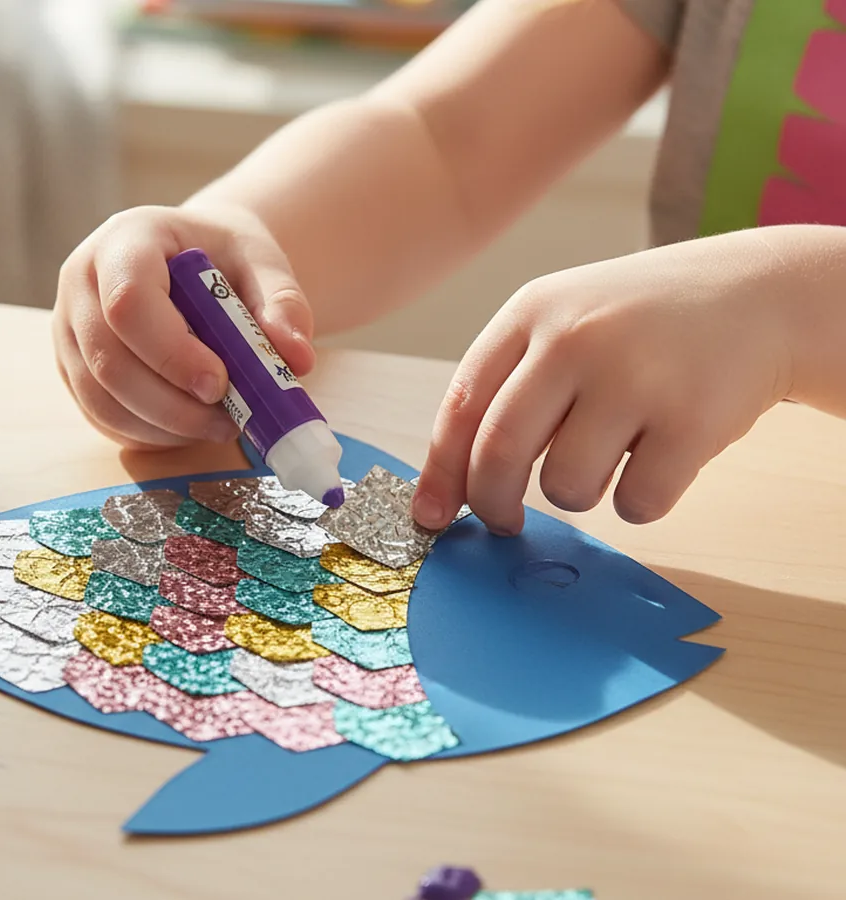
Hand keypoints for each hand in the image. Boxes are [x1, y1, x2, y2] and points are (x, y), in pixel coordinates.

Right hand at [54, 204, 315, 449]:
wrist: (192, 261)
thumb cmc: (223, 258)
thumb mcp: (261, 262)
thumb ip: (282, 303)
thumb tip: (296, 357)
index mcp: (125, 241)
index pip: (129, 301)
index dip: (171, 352)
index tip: (219, 383)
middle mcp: (81, 283)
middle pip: (108, 359)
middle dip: (171, 403)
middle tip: (229, 419)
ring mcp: (69, 329)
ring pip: (100, 398)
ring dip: (163, 426)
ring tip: (219, 425)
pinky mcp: (73, 369)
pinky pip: (102, 416)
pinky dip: (149, 434)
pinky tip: (190, 427)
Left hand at [412, 231, 796, 533]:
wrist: (760, 295)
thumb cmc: (642, 325)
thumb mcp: (564, 321)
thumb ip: (506, 389)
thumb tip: (450, 488)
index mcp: (531, 312)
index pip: (460, 405)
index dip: (439, 473)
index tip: (429, 516)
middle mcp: (577, 337)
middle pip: (500, 452)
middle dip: (492, 504)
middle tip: (504, 522)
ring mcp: (636, 376)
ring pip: (565, 487)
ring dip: (576, 494)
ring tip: (609, 454)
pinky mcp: (692, 419)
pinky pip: (635, 503)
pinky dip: (639, 502)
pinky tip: (659, 459)